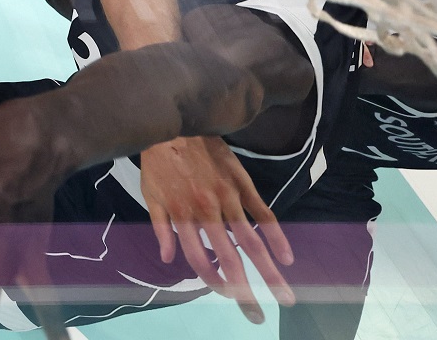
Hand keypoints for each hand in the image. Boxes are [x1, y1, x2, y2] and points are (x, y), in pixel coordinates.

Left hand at [139, 137, 294, 322]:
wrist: (176, 120)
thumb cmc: (159, 160)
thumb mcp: (150, 194)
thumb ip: (160, 227)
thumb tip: (169, 258)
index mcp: (183, 217)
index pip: (201, 261)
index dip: (215, 282)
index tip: (229, 297)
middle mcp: (208, 212)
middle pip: (229, 260)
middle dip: (246, 291)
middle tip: (259, 315)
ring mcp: (228, 198)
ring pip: (251, 242)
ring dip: (268, 272)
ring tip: (285, 294)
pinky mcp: (242, 183)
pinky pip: (262, 213)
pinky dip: (276, 236)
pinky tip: (286, 257)